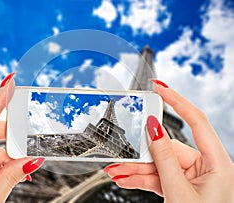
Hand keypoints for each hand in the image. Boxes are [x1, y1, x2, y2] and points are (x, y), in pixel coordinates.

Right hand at [104, 80, 233, 201]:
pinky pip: (158, 177)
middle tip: (121, 153)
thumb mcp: (179, 191)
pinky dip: (141, 179)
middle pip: (168, 148)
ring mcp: (191, 177)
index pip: (196, 120)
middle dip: (141, 153)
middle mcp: (205, 167)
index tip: (159, 87)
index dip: (177, 101)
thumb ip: (164, 158)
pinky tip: (125, 179)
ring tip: (116, 171)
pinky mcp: (179, 187)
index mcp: (216, 163)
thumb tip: (153, 128)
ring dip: (136, 169)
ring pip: (159, 164)